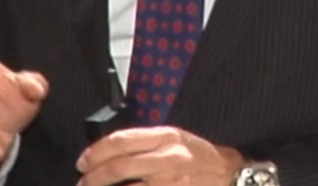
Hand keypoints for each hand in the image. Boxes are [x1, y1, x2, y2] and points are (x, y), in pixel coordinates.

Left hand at [75, 126, 244, 185]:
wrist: (234, 177)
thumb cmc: (204, 159)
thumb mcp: (178, 140)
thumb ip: (148, 144)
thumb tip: (114, 154)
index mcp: (167, 137)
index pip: (121, 140)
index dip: (96, 152)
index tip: (83, 162)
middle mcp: (168, 158)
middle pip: (118, 166)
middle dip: (94, 177)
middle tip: (83, 183)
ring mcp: (171, 182)